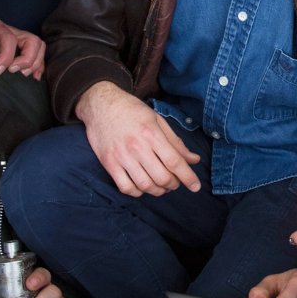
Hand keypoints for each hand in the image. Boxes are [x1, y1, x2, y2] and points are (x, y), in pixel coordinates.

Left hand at [0, 15, 45, 78]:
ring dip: (34, 62)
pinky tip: (34, 77)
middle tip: (13, 72)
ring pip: (38, 46)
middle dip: (27, 59)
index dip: (7, 56)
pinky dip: (39, 65)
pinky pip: (37, 53)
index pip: (9, 38)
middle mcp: (10, 30)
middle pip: (32, 40)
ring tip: (22, 75)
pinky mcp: (19, 47)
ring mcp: (17, 38)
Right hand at [77, 83, 200, 196]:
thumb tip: (194, 160)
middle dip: (173, 184)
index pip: (174, 161)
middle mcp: (137, 147)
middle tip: (175, 182)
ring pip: (144, 185)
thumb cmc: (132, 111)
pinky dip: (137, 192)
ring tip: (161, 186)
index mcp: (152, 134)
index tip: (195, 187)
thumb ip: (176, 142)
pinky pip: (125, 187)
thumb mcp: (157, 120)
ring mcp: (121, 157)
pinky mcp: (109, 163)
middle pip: (161, 177)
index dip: (187, 177)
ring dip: (157, 191)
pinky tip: (142, 186)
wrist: (100, 105)